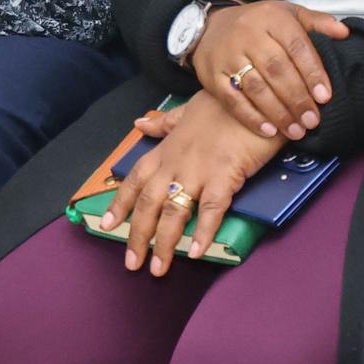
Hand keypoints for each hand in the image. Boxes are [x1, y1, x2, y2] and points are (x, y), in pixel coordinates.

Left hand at [96, 94, 279, 274]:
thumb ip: (166, 122)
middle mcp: (177, 162)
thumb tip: (140, 122)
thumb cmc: (226, 104)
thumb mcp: (189, 109)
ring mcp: (199, 170)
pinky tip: (196, 252)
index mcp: (167, 149)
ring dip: (164, 244)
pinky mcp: (225, 175)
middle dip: (137, 236)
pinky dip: (203, 232)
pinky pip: (210, 209)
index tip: (106, 225)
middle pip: (149, 204)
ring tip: (158, 269)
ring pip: (174, 212)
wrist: (257, 95)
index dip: (120, 204)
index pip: (136, 179)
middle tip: (130, 263)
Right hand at [189, 0, 349, 140]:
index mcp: (273, 19)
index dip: (312, 73)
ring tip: (296, 131)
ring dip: (278, 112)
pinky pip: (232, 99)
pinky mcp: (213, 76)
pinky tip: (269, 131)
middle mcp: (249, 35)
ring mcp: (228, 56)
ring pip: (256, 87)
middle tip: (312, 121)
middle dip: (297, 98)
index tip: (325, 97)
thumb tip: (344, 33)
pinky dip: (251, 117)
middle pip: (277, 70)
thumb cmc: (258, 24)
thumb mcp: (288, 13)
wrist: (210, 26)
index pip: (297, 47)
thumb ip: (316, 23)